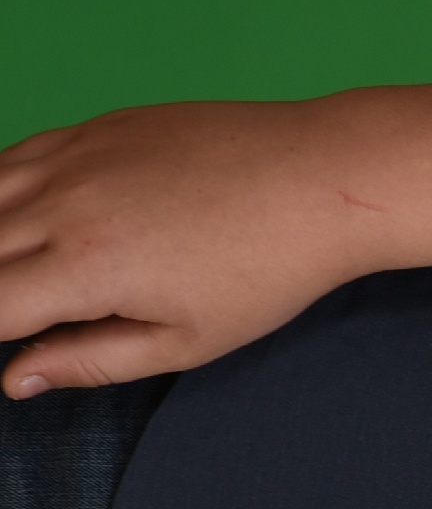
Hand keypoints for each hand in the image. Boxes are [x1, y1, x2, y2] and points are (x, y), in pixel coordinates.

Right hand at [0, 99, 392, 394]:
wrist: (322, 182)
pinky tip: (20, 217)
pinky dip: (2, 189)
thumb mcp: (187, 341)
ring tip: (20, 272)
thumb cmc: (268, 271)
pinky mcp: (94, 128)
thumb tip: (17, 380)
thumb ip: (91, 360)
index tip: (13, 339)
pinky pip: (14, 156)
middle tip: (24, 310)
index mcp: (85, 269)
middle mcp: (63, 206)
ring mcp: (75, 157)